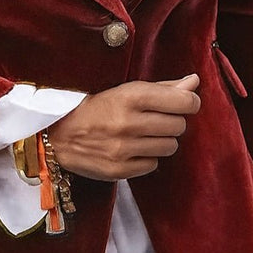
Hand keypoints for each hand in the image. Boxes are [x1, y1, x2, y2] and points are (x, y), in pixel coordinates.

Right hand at [47, 75, 200, 180]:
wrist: (57, 135)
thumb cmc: (95, 107)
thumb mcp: (124, 90)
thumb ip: (162, 87)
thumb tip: (195, 82)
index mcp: (130, 96)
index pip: (183, 102)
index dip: (190, 102)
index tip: (184, 103)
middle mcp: (128, 122)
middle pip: (179, 125)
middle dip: (172, 121)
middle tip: (156, 119)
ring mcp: (124, 149)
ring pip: (170, 146)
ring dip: (162, 140)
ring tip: (144, 134)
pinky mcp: (119, 170)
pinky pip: (153, 164)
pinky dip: (147, 157)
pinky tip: (133, 148)